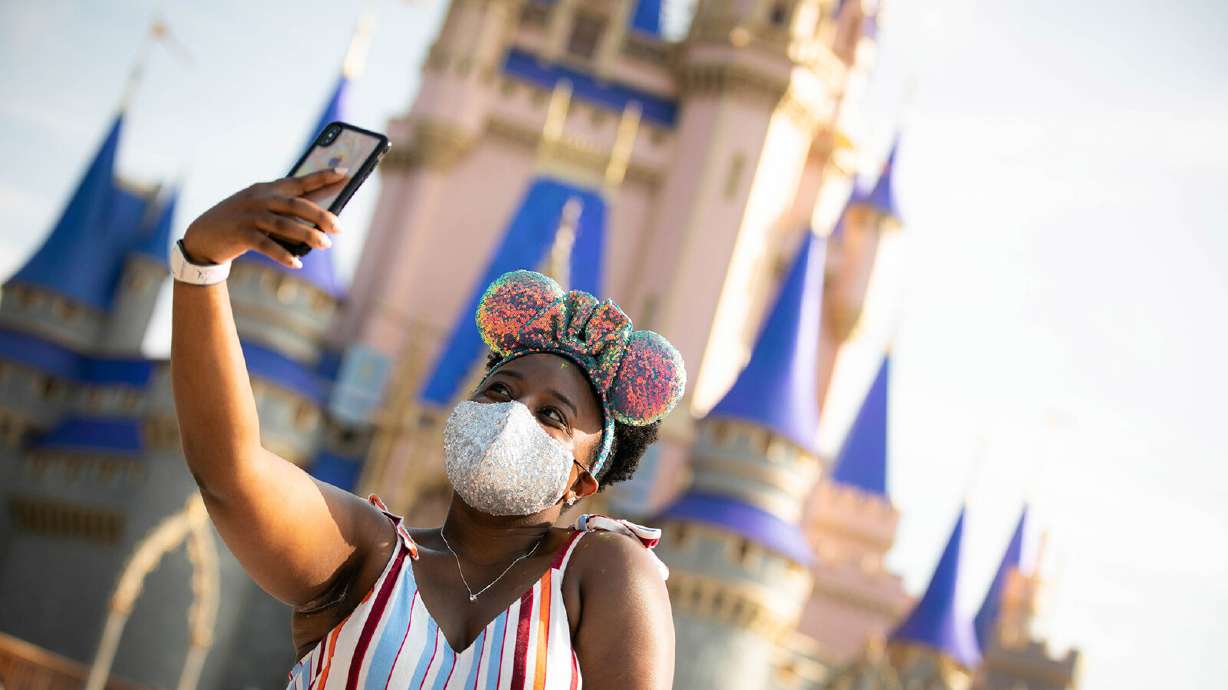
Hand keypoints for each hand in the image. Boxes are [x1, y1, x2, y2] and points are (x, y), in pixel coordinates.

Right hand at [182, 168, 346, 267]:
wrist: (203, 236)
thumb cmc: (241, 222)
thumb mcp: (260, 208)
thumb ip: (285, 210)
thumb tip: (319, 220)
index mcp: (267, 189)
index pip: (299, 181)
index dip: (322, 177)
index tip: (345, 173)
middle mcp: (259, 199)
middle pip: (296, 205)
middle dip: (321, 215)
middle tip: (340, 228)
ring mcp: (250, 216)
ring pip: (285, 225)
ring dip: (307, 235)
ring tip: (326, 245)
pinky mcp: (241, 234)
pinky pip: (266, 245)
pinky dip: (283, 255)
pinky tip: (296, 263)